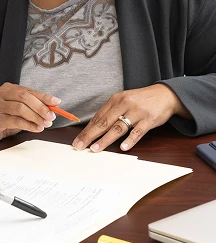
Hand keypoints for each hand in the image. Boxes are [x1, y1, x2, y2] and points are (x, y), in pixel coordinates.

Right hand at [0, 83, 59, 145]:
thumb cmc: (4, 117)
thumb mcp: (18, 109)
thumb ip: (32, 106)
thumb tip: (52, 108)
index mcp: (8, 88)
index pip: (29, 90)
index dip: (44, 96)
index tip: (57, 102)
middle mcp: (0, 94)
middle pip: (24, 97)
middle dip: (40, 107)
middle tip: (51, 117)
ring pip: (20, 108)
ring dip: (36, 117)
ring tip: (45, 124)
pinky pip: (16, 121)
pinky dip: (29, 125)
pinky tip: (37, 129)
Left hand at [71, 84, 188, 152]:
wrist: (165, 94)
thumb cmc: (141, 100)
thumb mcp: (124, 101)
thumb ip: (111, 112)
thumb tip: (94, 127)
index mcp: (115, 100)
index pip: (97, 117)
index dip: (86, 130)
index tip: (77, 140)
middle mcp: (124, 104)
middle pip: (104, 122)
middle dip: (90, 135)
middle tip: (80, 146)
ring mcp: (136, 112)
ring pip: (118, 127)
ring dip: (106, 139)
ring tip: (95, 148)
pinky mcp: (149, 119)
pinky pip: (138, 131)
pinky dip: (130, 140)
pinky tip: (123, 147)